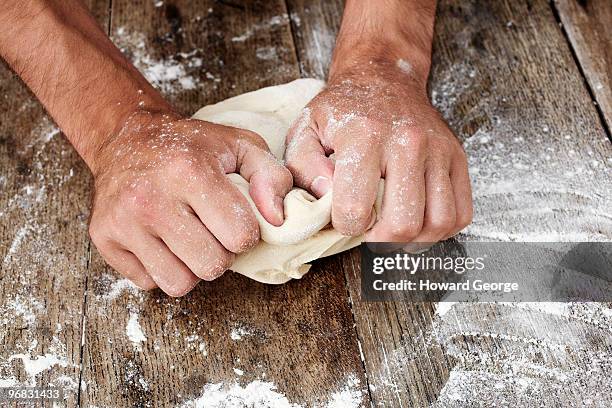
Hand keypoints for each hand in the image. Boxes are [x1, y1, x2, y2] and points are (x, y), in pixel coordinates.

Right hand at [88, 110, 291, 295]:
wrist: (127, 138)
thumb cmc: (191, 146)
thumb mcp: (241, 145)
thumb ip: (272, 177)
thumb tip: (277, 220)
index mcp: (189, 171)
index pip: (240, 236)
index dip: (246, 232)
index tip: (236, 218)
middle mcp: (151, 198)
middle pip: (212, 266)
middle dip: (221, 253)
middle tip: (211, 230)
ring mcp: (123, 221)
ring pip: (179, 284)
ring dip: (191, 267)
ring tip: (188, 237)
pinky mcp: (103, 239)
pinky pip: (149, 283)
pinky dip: (161, 269)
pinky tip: (161, 240)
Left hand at [285, 63, 472, 242]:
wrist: (384, 77)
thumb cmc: (343, 109)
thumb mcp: (306, 129)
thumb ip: (303, 168)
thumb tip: (325, 199)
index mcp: (364, 136)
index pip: (356, 210)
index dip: (345, 225)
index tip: (342, 217)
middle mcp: (408, 142)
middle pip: (402, 224)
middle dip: (379, 240)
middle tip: (368, 229)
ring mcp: (437, 150)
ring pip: (437, 223)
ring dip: (412, 240)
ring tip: (392, 229)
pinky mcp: (456, 157)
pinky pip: (460, 213)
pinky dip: (441, 230)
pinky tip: (418, 222)